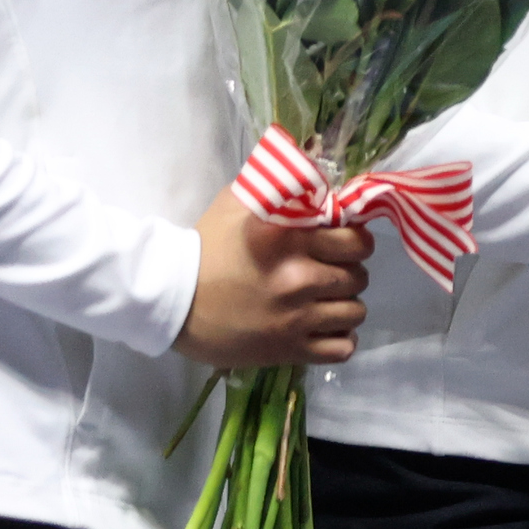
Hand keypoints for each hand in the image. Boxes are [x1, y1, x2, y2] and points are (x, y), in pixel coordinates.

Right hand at [173, 189, 371, 367]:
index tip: (344, 243)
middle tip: (331, 272)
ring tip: (327, 301)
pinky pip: (341, 349)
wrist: (170, 300)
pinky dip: (341, 339)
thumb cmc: (205, 247)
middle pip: (358, 276)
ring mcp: (295, 318)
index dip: (355, 240)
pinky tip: (326, 329)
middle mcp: (298, 278)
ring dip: (345, 305)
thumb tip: (317, 178)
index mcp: (288, 238)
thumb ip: (280, 188)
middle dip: (349, 271)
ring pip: (355, 313)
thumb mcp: (238, 202)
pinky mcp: (287, 350)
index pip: (355, 240)